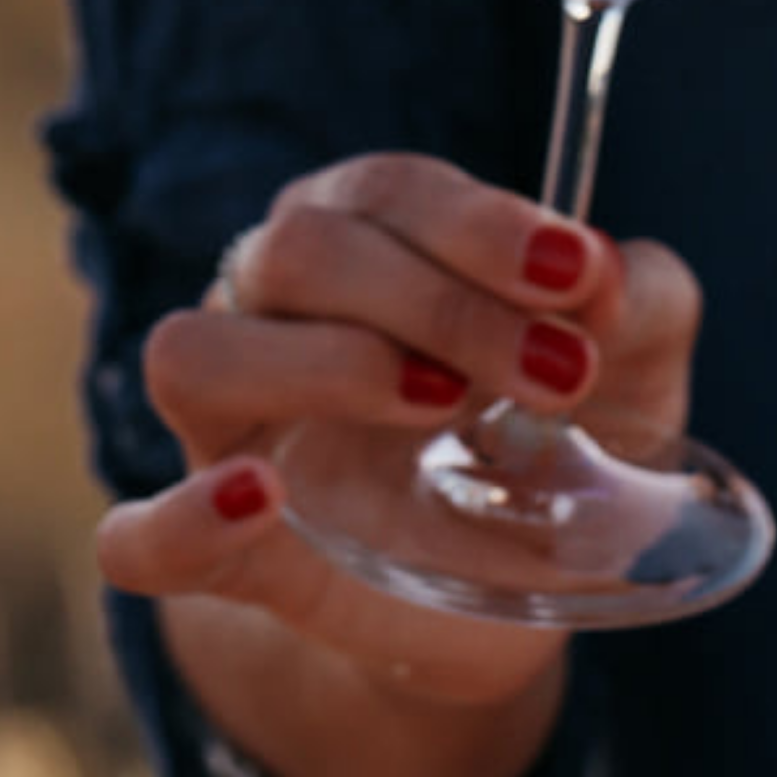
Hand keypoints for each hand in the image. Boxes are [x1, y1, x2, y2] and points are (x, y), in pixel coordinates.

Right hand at [91, 155, 702, 776]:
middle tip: (560, 374)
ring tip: (441, 407)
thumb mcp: (634, 365)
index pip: (389, 189)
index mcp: (366, 233)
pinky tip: (260, 497)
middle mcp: (275, 308)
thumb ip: (641, 302)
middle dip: (442, 301)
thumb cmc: (558, 431)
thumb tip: (611, 274)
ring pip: (196, 349)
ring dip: (325, 365)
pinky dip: (178, 519)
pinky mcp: (221, 555)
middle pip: (302, 248)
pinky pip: (136, 537)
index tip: (579, 273)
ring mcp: (231, 429)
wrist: (511, 588)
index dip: (481, 221)